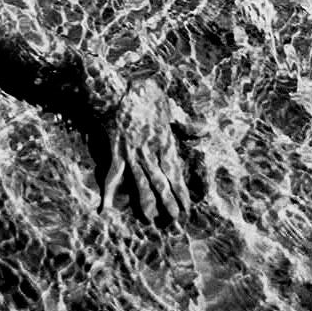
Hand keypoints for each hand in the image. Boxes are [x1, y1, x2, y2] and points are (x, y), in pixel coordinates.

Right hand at [100, 78, 189, 223]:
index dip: (180, 191)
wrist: (117, 92)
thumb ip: (186, 122)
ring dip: (145, 201)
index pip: (175, 171)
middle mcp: (149, 151)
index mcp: (164, 141)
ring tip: (150, 218)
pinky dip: (109, 192)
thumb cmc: (144, 96)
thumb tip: (205, 130)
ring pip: (140, 181)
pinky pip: (113, 175)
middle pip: (160, 180)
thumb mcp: (169, 107)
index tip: (186, 206)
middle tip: (173, 218)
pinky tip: (106, 207)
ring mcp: (132, 153)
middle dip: (167, 201)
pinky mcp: (116, 152)